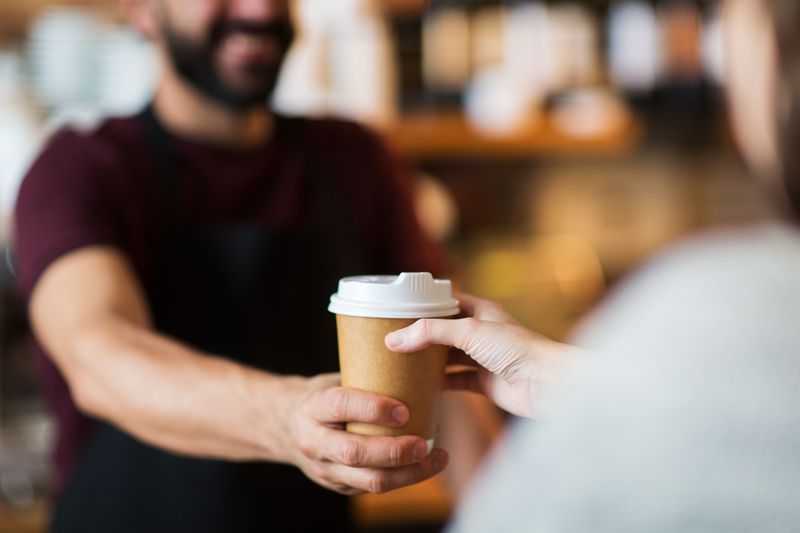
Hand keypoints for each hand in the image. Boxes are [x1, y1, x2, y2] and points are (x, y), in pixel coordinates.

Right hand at [285, 374, 448, 494]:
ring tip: (437, 458)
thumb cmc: (322, 396)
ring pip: (369, 480)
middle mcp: (315, 441)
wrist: (284, 426)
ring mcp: (325, 468)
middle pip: (355, 452)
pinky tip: (425, 464)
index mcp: (313, 407)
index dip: (373, 408)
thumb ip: (367, 380)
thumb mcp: (334, 381)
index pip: (341, 406)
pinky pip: (374, 488)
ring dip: (408, 473)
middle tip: (425, 443)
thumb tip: (419, 367)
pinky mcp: (338, 485)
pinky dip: (404, 477)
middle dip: (394, 451)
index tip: (404, 410)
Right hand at [385, 293, 579, 417]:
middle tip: (392, 338)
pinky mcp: (484, 383)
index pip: (446, 301)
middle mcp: (481, 333)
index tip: (397, 309)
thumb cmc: (518, 349)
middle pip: (443, 331)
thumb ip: (431, 333)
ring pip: (447, 358)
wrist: (547, 384)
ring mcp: (482, 359)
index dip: (424, 303)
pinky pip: (455, 382)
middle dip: (420, 335)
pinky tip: (419, 387)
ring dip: (427, 361)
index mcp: (481, 310)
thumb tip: (394, 339)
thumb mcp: (469, 331)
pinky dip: (438, 385)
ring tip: (399, 362)